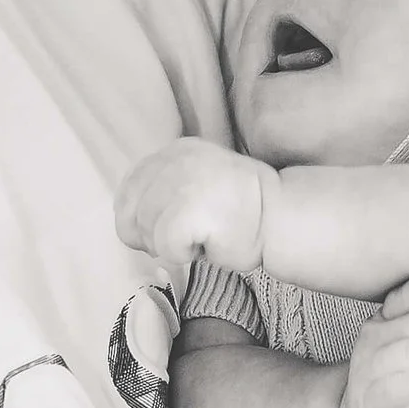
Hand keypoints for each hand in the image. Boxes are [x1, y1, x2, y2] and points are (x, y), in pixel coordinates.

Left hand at [114, 139, 278, 278]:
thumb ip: (163, 191)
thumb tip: (129, 223)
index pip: (127, 191)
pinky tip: (208, 243)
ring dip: (171, 246)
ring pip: (144, 232)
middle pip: (129, 215)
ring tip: (203, 236)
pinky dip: (183, 255)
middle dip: (151, 237)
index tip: (166, 230)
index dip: (138, 220)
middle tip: (186, 239)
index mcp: (172, 152)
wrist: (281, 216)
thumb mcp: (196, 183)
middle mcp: (172, 161)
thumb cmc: (240, 211)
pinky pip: (164, 247)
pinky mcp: (188, 209)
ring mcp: (180, 182)